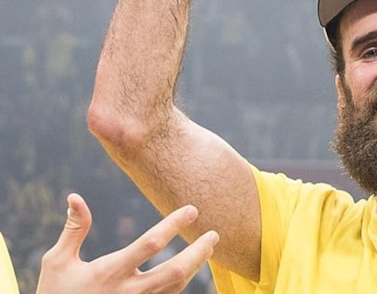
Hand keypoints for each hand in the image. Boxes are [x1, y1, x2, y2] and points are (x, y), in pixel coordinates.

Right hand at [36, 193, 217, 293]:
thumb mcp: (57, 263)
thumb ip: (73, 229)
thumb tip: (75, 196)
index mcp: (109, 272)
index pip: (150, 244)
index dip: (173, 225)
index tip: (192, 210)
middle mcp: (126, 293)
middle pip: (173, 273)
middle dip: (197, 253)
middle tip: (214, 235)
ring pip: (174, 289)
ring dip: (194, 269)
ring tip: (207, 250)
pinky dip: (180, 286)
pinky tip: (188, 272)